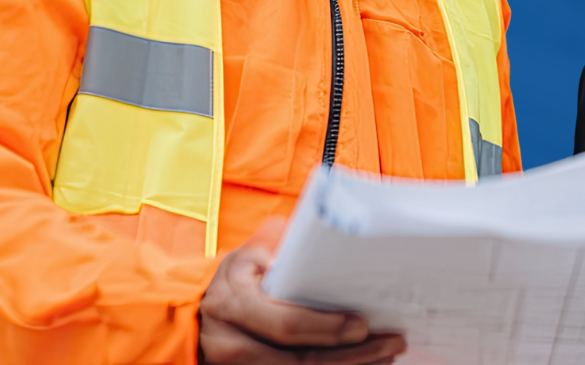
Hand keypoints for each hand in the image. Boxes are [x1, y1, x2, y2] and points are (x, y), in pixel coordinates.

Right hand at [200, 217, 406, 362]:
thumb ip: (280, 248)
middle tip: (391, 344)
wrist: (193, 316)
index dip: (327, 328)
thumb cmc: (234, 281)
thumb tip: (325, 232)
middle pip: (299, 363)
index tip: (363, 324)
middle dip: (352, 357)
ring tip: (385, 357)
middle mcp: (231, 344)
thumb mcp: (248, 258)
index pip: (286, 325)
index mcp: (233, 303)